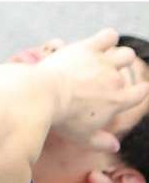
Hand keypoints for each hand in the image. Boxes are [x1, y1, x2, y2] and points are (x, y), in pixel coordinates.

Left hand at [37, 29, 148, 153]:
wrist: (43, 94)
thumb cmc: (61, 118)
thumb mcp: (82, 137)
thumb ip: (101, 142)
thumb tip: (115, 146)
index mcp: (118, 101)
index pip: (140, 93)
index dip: (140, 90)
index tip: (134, 89)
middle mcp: (115, 81)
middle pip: (130, 74)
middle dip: (119, 71)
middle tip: (104, 75)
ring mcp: (103, 63)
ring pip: (125, 53)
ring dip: (119, 54)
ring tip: (104, 58)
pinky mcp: (87, 48)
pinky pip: (108, 36)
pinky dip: (108, 36)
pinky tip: (104, 39)